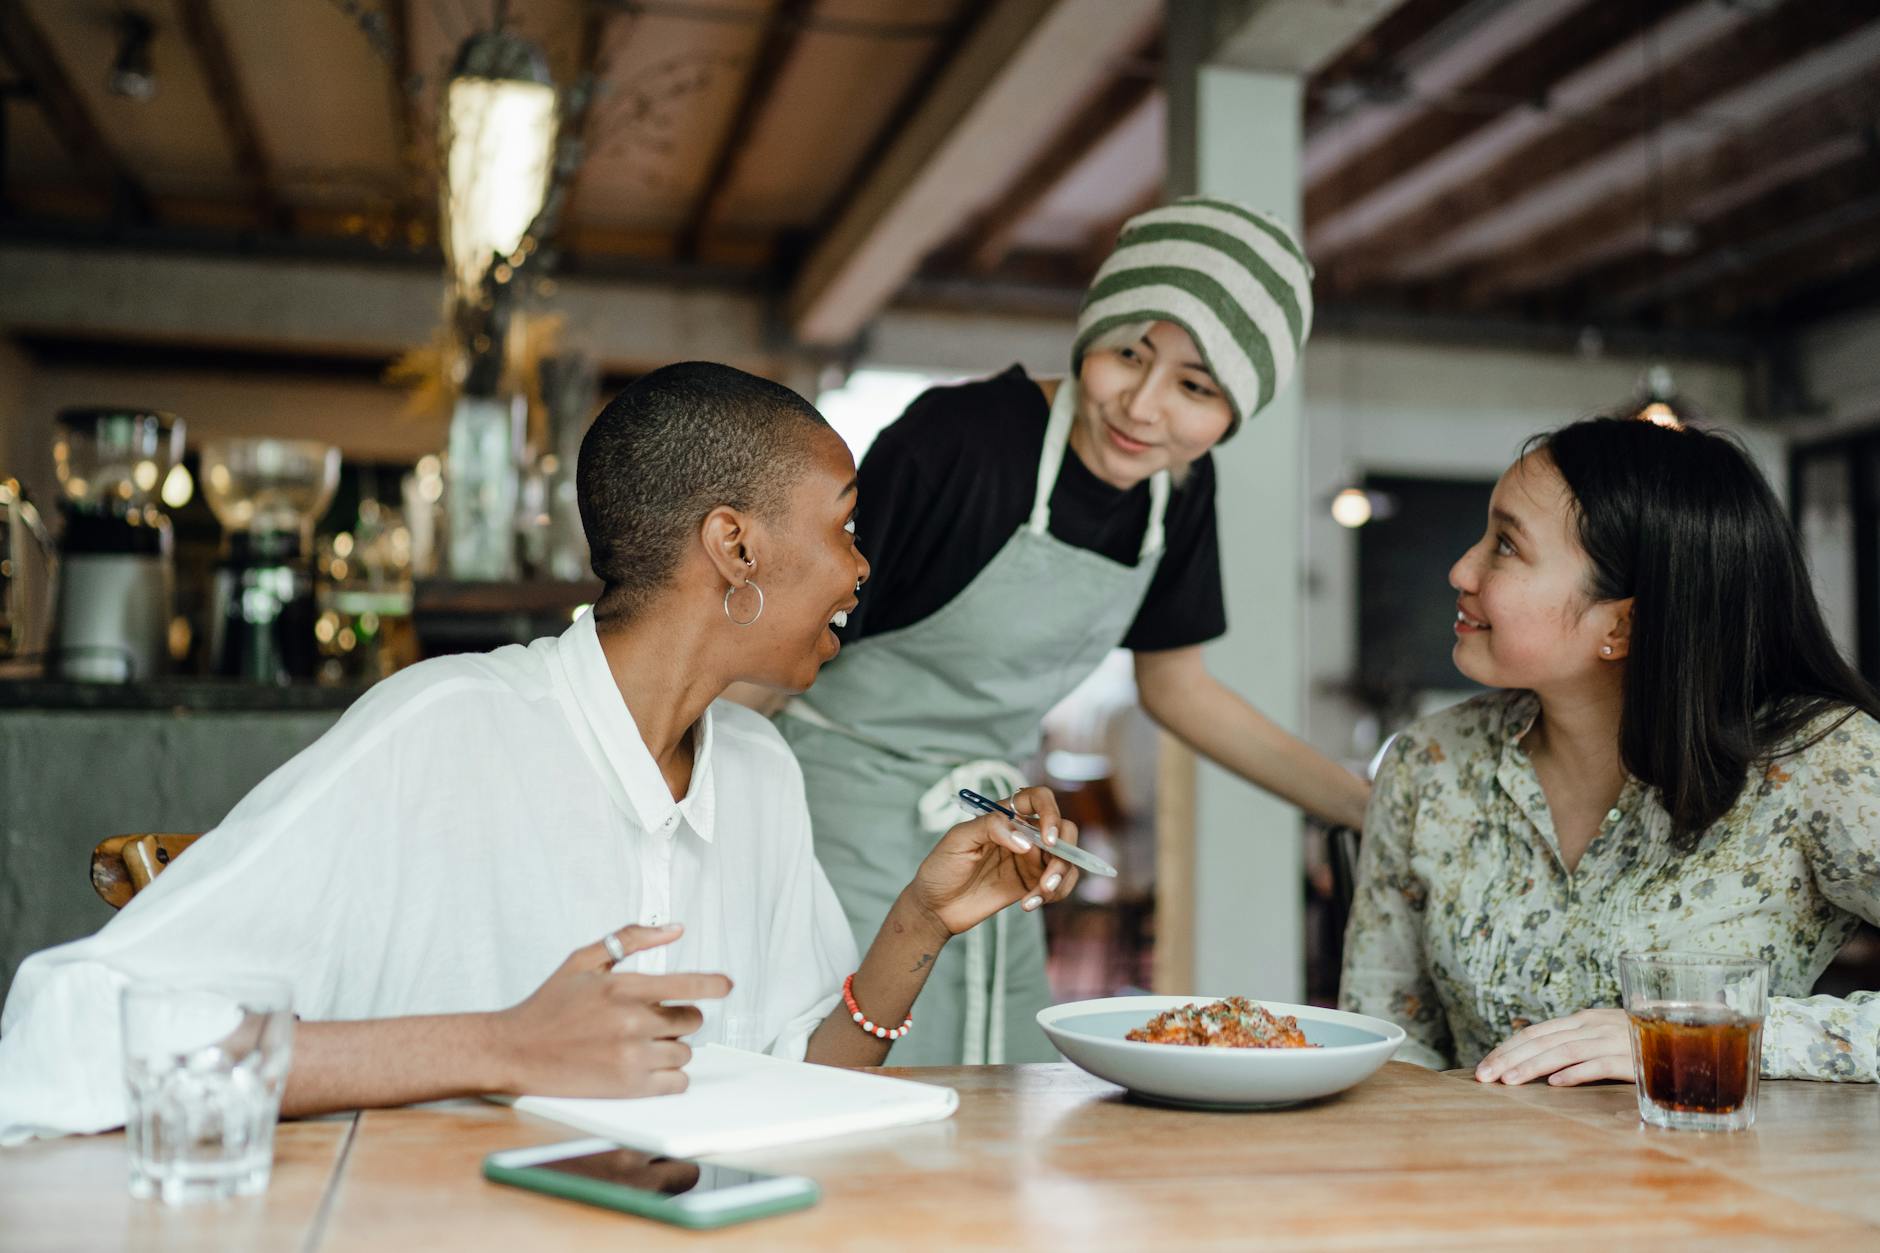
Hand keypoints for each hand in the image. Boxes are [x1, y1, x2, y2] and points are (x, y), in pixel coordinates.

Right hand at [485, 924, 731, 1097]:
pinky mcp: (629, 1088)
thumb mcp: (584, 960)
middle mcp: (631, 1022)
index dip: (713, 984)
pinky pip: (677, 1082)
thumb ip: (630, 939)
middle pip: (690, 1020)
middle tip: (650, 1020)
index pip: (687, 984)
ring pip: (684, 1052)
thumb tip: (674, 928)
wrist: (514, 1050)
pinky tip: (645, 1066)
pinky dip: (668, 1076)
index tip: (726, 985)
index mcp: (622, 987)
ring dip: (670, 1047)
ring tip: (637, 1044)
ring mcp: (631, 1057)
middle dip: (678, 1018)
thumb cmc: (548, 1005)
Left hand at [909, 786, 1080, 935]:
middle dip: (1065, 853)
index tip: (1047, 840)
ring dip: (1060, 878)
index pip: (1039, 799)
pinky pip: (1058, 885)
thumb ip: (990, 828)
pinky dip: (1052, 895)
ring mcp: (1030, 860)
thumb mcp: (958, 839)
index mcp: (1005, 816)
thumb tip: (1026, 840)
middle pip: (1064, 830)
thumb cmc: (941, 867)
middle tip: (1048, 878)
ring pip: (1066, 860)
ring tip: (1037, 896)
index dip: (1050, 813)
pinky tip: (1028, 905)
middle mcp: (1023, 834)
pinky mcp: (1031, 884)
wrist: (935, 907)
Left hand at [1474, 1008, 1631, 1086]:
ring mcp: (1612, 1039)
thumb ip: (1575, 1044)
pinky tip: (1556, 1084)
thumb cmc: (1639, 1042)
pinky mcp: (1632, 1058)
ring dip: (1532, 1066)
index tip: (1483, 1067)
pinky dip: (1576, 1072)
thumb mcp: (1603, 1037)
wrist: (1687, 1036)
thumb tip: (1539, 1063)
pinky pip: (1600, 1064)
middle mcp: (1593, 1025)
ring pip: (1564, 1050)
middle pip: (1541, 1040)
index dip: (1506, 1048)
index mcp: (1582, 1020)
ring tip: (1509, 1081)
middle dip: (1508, 1058)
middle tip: (1483, 1077)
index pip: (1535, 1033)